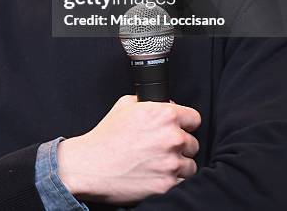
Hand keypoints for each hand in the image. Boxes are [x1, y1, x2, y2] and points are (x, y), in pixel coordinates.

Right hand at [57, 95, 200, 204]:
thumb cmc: (106, 136)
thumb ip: (148, 102)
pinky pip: (182, 183)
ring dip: (178, 165)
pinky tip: (158, 175)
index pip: (194, 118)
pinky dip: (172, 181)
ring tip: (160, 163)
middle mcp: (171, 137)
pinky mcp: (167, 185)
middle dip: (180, 145)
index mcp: (164, 115)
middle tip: (163, 148)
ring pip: (190, 165)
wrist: (92, 165)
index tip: (181, 128)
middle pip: (193, 143)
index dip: (186, 123)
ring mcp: (171, 163)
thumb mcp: (125, 105)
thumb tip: (164, 104)